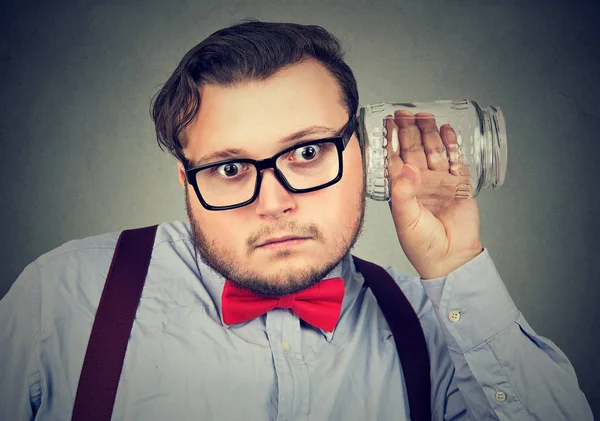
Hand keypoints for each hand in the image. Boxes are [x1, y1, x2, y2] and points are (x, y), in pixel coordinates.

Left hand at [385, 110, 483, 279]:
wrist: (451, 259)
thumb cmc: (422, 245)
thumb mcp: (406, 220)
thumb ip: (403, 194)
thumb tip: (406, 167)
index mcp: (402, 189)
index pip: (395, 158)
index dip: (391, 140)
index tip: (389, 122)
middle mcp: (419, 183)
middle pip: (414, 150)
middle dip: (410, 131)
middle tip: (407, 113)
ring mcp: (440, 182)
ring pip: (434, 151)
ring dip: (430, 134)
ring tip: (427, 117)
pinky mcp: (459, 185)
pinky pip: (456, 160)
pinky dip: (452, 146)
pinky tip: (448, 132)